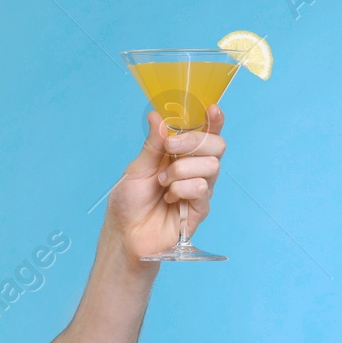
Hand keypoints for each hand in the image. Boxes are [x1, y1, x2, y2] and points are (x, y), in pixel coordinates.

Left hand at [104, 106, 226, 262]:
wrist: (124, 233)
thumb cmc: (128, 203)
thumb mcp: (137, 169)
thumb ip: (152, 144)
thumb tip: (156, 116)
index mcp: (180, 156)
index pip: (205, 135)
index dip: (213, 121)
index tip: (212, 109)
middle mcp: (193, 170)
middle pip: (216, 146)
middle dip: (194, 141)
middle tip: (170, 147)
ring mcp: (199, 189)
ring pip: (211, 166)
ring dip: (181, 170)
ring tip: (162, 183)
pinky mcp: (200, 209)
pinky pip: (202, 189)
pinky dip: (181, 189)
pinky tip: (168, 199)